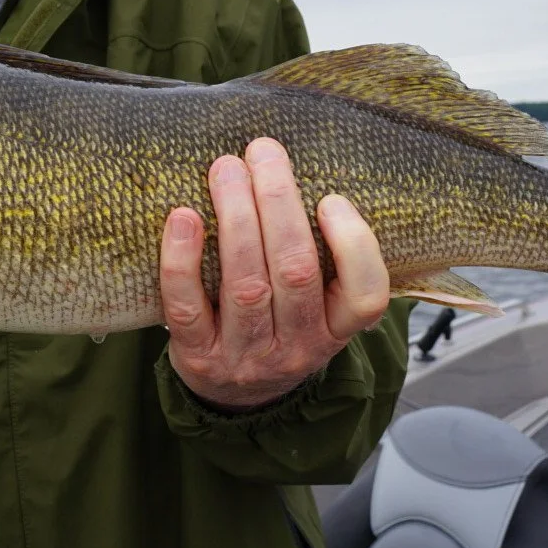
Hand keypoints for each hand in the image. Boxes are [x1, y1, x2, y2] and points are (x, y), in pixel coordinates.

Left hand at [159, 137, 390, 412]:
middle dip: (279, 203)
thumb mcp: (315, 306)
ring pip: (246, 285)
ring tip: (226, 170)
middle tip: (263, 151)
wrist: (232, 396)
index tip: (330, 199)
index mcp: (335, 329)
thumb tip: (293, 171)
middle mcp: (297, 346)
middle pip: (295, 272)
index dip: (353, 245)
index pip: (365, 297)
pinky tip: (182, 218)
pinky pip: (188, 307)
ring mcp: (246, 355)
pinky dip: (183, 260)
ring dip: (236, 218)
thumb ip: (319, 255)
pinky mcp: (197, 355)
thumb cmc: (277, 326)